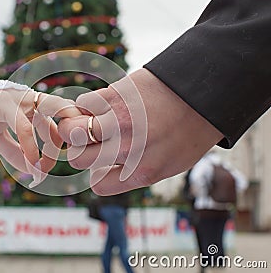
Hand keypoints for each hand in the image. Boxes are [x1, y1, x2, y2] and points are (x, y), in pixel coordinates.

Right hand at [0, 88, 80, 185]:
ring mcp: (19, 99)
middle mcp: (30, 99)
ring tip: (40, 172)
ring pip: (47, 125)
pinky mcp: (5, 103)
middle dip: (58, 150)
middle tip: (46, 171)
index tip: (54, 162)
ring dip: (48, 153)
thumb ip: (16, 152)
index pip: (59, 121)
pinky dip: (31, 148)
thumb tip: (33, 171)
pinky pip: (25, 128)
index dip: (63, 141)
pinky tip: (31, 164)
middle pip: (60, 123)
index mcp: (31, 104)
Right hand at [58, 68, 222, 194]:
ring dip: (76, 127)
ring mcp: (117, 121)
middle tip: (93, 140)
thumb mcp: (171, 164)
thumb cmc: (190, 129)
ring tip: (90, 121)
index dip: (98, 173)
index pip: (98, 184)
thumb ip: (135, 171)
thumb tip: (103, 169)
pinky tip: (101, 105)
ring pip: (71, 131)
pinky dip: (85, 106)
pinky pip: (81, 104)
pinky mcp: (113, 95)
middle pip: (77, 159)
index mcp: (142, 171)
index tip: (103, 163)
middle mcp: (126, 148)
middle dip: (82, 151)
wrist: (204, 90)